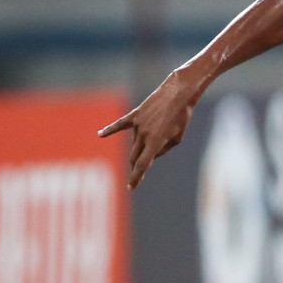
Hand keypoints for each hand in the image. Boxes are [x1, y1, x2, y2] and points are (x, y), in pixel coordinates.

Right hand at [98, 73, 197, 189]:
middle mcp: (143, 134)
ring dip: (141, 147)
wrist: (178, 93)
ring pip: (134, 142)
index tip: (131, 188)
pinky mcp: (135, 115)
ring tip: (157, 135)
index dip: (136, 178)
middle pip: (134, 157)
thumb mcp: (177, 138)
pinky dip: (110, 130)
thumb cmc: (181, 117)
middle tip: (138, 175)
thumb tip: (150, 154)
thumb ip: (162, 149)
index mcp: (155, 142)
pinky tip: (100, 134)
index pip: (142, 166)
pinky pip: (120, 124)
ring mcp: (137, 124)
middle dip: (136, 167)